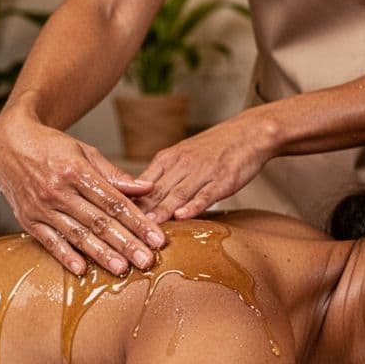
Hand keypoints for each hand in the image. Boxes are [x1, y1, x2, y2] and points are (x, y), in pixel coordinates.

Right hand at [0, 106, 165, 275]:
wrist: (8, 143)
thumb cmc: (53, 147)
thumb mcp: (85, 152)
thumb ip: (115, 174)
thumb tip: (147, 189)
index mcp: (76, 171)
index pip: (114, 201)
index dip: (138, 221)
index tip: (157, 238)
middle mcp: (58, 190)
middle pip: (98, 221)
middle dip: (125, 243)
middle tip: (146, 260)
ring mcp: (41, 207)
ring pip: (77, 235)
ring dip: (100, 254)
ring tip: (122, 269)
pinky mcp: (27, 219)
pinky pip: (48, 241)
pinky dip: (64, 256)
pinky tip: (81, 270)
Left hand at [136, 113, 275, 221]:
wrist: (250, 133)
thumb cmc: (215, 148)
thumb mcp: (183, 156)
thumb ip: (164, 177)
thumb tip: (140, 200)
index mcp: (168, 158)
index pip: (141, 183)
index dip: (128, 203)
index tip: (114, 220)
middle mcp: (182, 164)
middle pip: (156, 192)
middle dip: (139, 212)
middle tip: (123, 231)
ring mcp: (203, 172)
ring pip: (177, 194)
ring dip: (161, 212)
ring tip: (148, 228)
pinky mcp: (223, 180)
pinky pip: (205, 194)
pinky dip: (193, 206)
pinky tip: (182, 217)